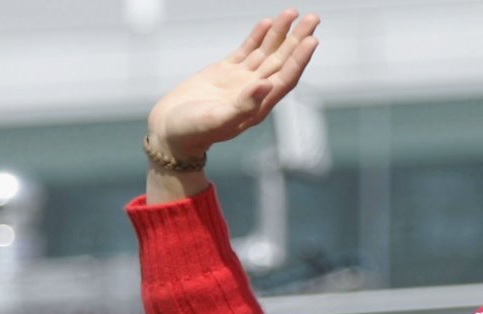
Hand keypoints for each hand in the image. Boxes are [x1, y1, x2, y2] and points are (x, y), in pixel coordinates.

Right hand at [146, 10, 319, 164]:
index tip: (311, 40)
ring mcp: (240, 80)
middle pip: (281, 62)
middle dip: (297, 40)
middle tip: (313, 18)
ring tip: (293, 12)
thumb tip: (266, 85)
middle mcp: (253, 92)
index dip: (299, 60)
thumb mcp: (217, 120)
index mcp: (257, 107)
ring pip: (266, 52)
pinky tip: (268, 22)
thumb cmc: (192, 132)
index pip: (285, 78)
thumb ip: (243, 105)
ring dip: (281, 33)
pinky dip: (257, 36)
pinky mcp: (225, 71)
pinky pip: (246, 50)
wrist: (169, 130)